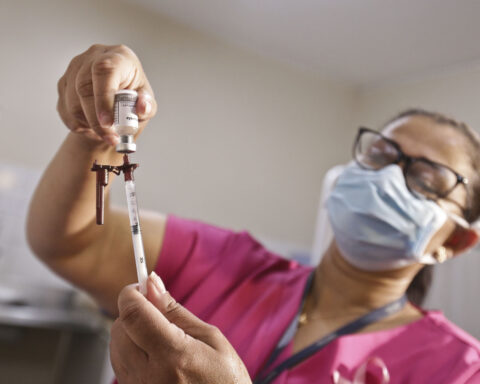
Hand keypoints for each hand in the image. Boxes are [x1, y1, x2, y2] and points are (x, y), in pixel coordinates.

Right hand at [57, 44, 156, 145]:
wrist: (118, 101)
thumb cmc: (134, 99)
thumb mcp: (147, 104)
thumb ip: (146, 106)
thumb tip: (142, 107)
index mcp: (119, 57)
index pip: (105, 70)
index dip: (103, 97)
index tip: (108, 122)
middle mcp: (94, 56)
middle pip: (83, 87)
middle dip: (95, 119)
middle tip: (109, 138)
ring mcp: (75, 67)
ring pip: (71, 101)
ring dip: (87, 124)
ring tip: (104, 134)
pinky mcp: (64, 81)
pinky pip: (64, 108)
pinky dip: (78, 124)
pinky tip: (92, 127)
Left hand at [110, 273, 251, 383]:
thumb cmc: (226, 381)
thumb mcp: (211, 339)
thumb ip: (175, 311)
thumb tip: (152, 284)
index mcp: (174, 357)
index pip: (133, 315)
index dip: (131, 293)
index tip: (141, 285)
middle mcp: (150, 377)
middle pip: (119, 328)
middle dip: (134, 312)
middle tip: (157, 312)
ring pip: (115, 345)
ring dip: (131, 332)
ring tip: (161, 339)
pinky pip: (119, 365)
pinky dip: (132, 351)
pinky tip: (155, 355)